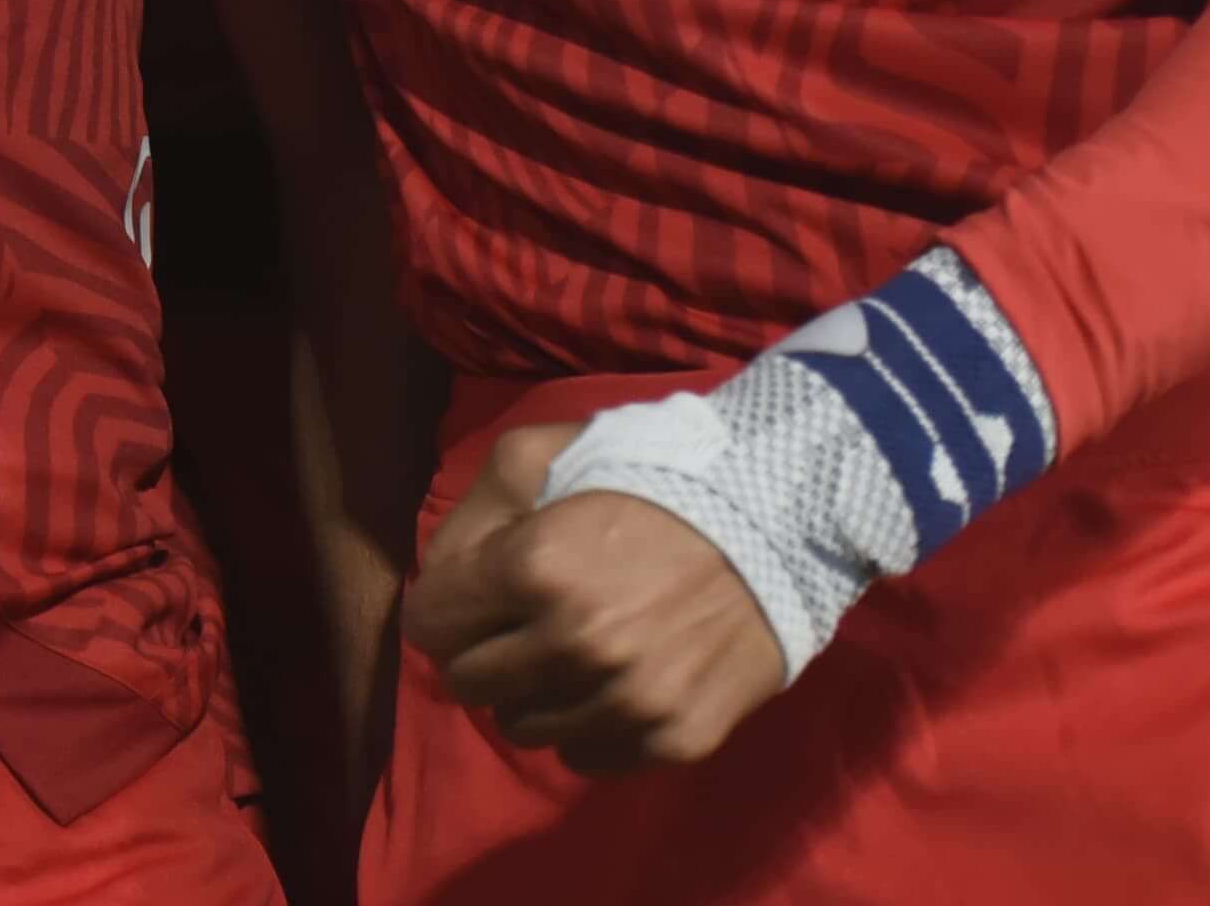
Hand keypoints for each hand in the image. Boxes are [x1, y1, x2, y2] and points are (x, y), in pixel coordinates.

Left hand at [405, 420, 789, 773]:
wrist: (780, 518)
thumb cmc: (654, 476)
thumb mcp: (548, 452)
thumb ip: (478, 509)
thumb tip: (440, 573)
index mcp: (533, 568)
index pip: (429, 625)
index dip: (443, 608)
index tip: (468, 600)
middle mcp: (574, 644)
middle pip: (467, 682)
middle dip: (480, 650)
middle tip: (516, 626)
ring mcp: (627, 700)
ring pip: (522, 728)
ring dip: (531, 693)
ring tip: (568, 654)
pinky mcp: (673, 739)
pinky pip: (585, 758)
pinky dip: (586, 727)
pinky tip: (610, 685)